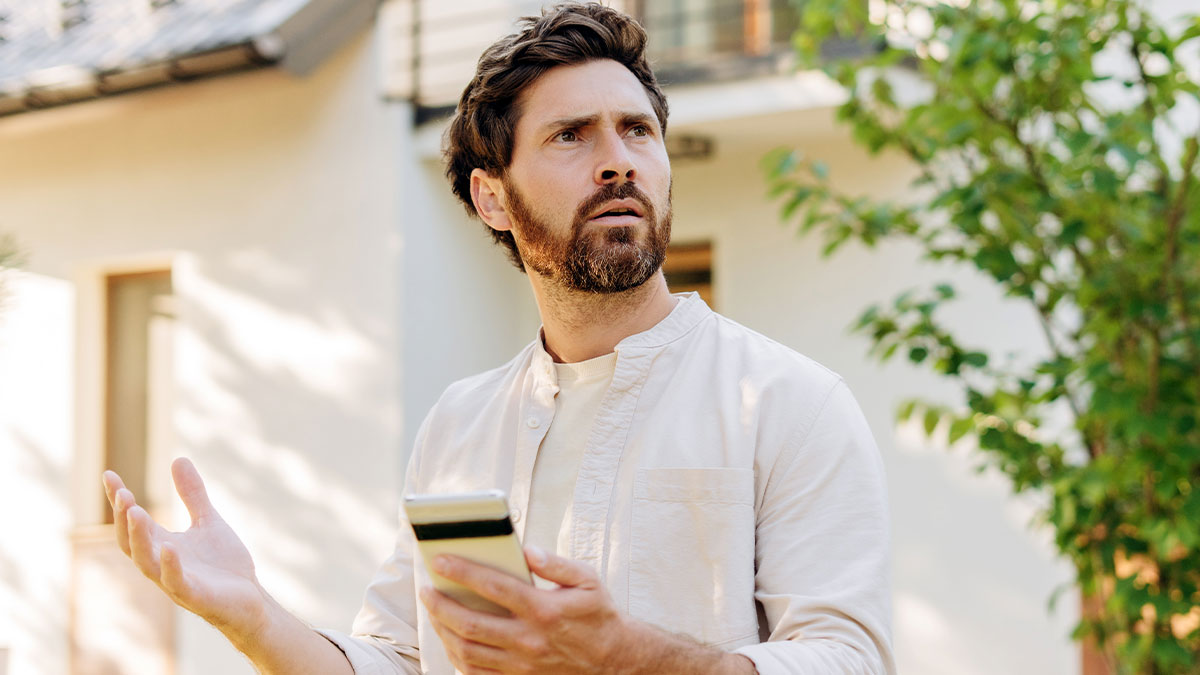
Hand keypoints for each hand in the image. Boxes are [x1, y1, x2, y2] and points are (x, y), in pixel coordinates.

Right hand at [102, 458, 268, 638]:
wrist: (249, 600)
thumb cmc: (224, 565)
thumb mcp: (208, 521)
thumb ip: (192, 495)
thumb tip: (177, 458)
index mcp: (162, 545)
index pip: (132, 522)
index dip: (118, 500)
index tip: (108, 474)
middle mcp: (162, 564)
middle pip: (132, 542)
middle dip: (124, 519)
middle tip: (123, 494)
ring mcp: (176, 582)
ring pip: (146, 563)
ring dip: (139, 538)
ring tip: (135, 511)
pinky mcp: (196, 596)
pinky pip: (176, 582)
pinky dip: (170, 566)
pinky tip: (169, 547)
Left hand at [420, 546, 628, 673]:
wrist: (613, 661)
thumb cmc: (597, 615)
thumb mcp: (588, 580)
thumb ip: (557, 563)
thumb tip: (527, 550)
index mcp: (543, 609)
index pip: (494, 587)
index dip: (463, 571)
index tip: (441, 559)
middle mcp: (529, 639)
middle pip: (471, 623)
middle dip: (441, 604)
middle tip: (427, 589)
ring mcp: (521, 664)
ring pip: (468, 650)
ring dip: (444, 630)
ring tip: (434, 611)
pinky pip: (476, 673)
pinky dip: (457, 656)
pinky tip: (451, 639)